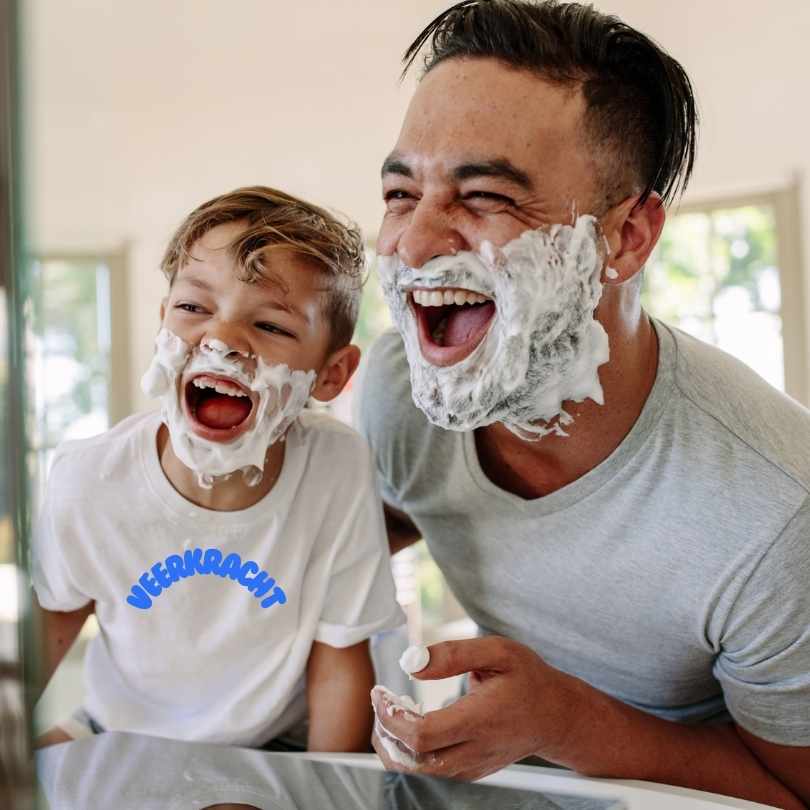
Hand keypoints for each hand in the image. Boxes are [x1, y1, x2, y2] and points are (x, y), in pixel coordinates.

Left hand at [371, 636, 582, 780]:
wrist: (557, 715)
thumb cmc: (529, 680)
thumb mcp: (498, 651)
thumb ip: (454, 654)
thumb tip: (413, 664)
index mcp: (480, 720)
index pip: (422, 735)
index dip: (392, 718)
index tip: (380, 693)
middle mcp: (474, 750)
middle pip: (413, 762)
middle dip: (385, 735)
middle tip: (381, 702)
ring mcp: (473, 766)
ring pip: (419, 772)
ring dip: (394, 746)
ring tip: (391, 711)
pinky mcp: (471, 771)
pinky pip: (431, 771)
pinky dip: (410, 752)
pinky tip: (411, 723)